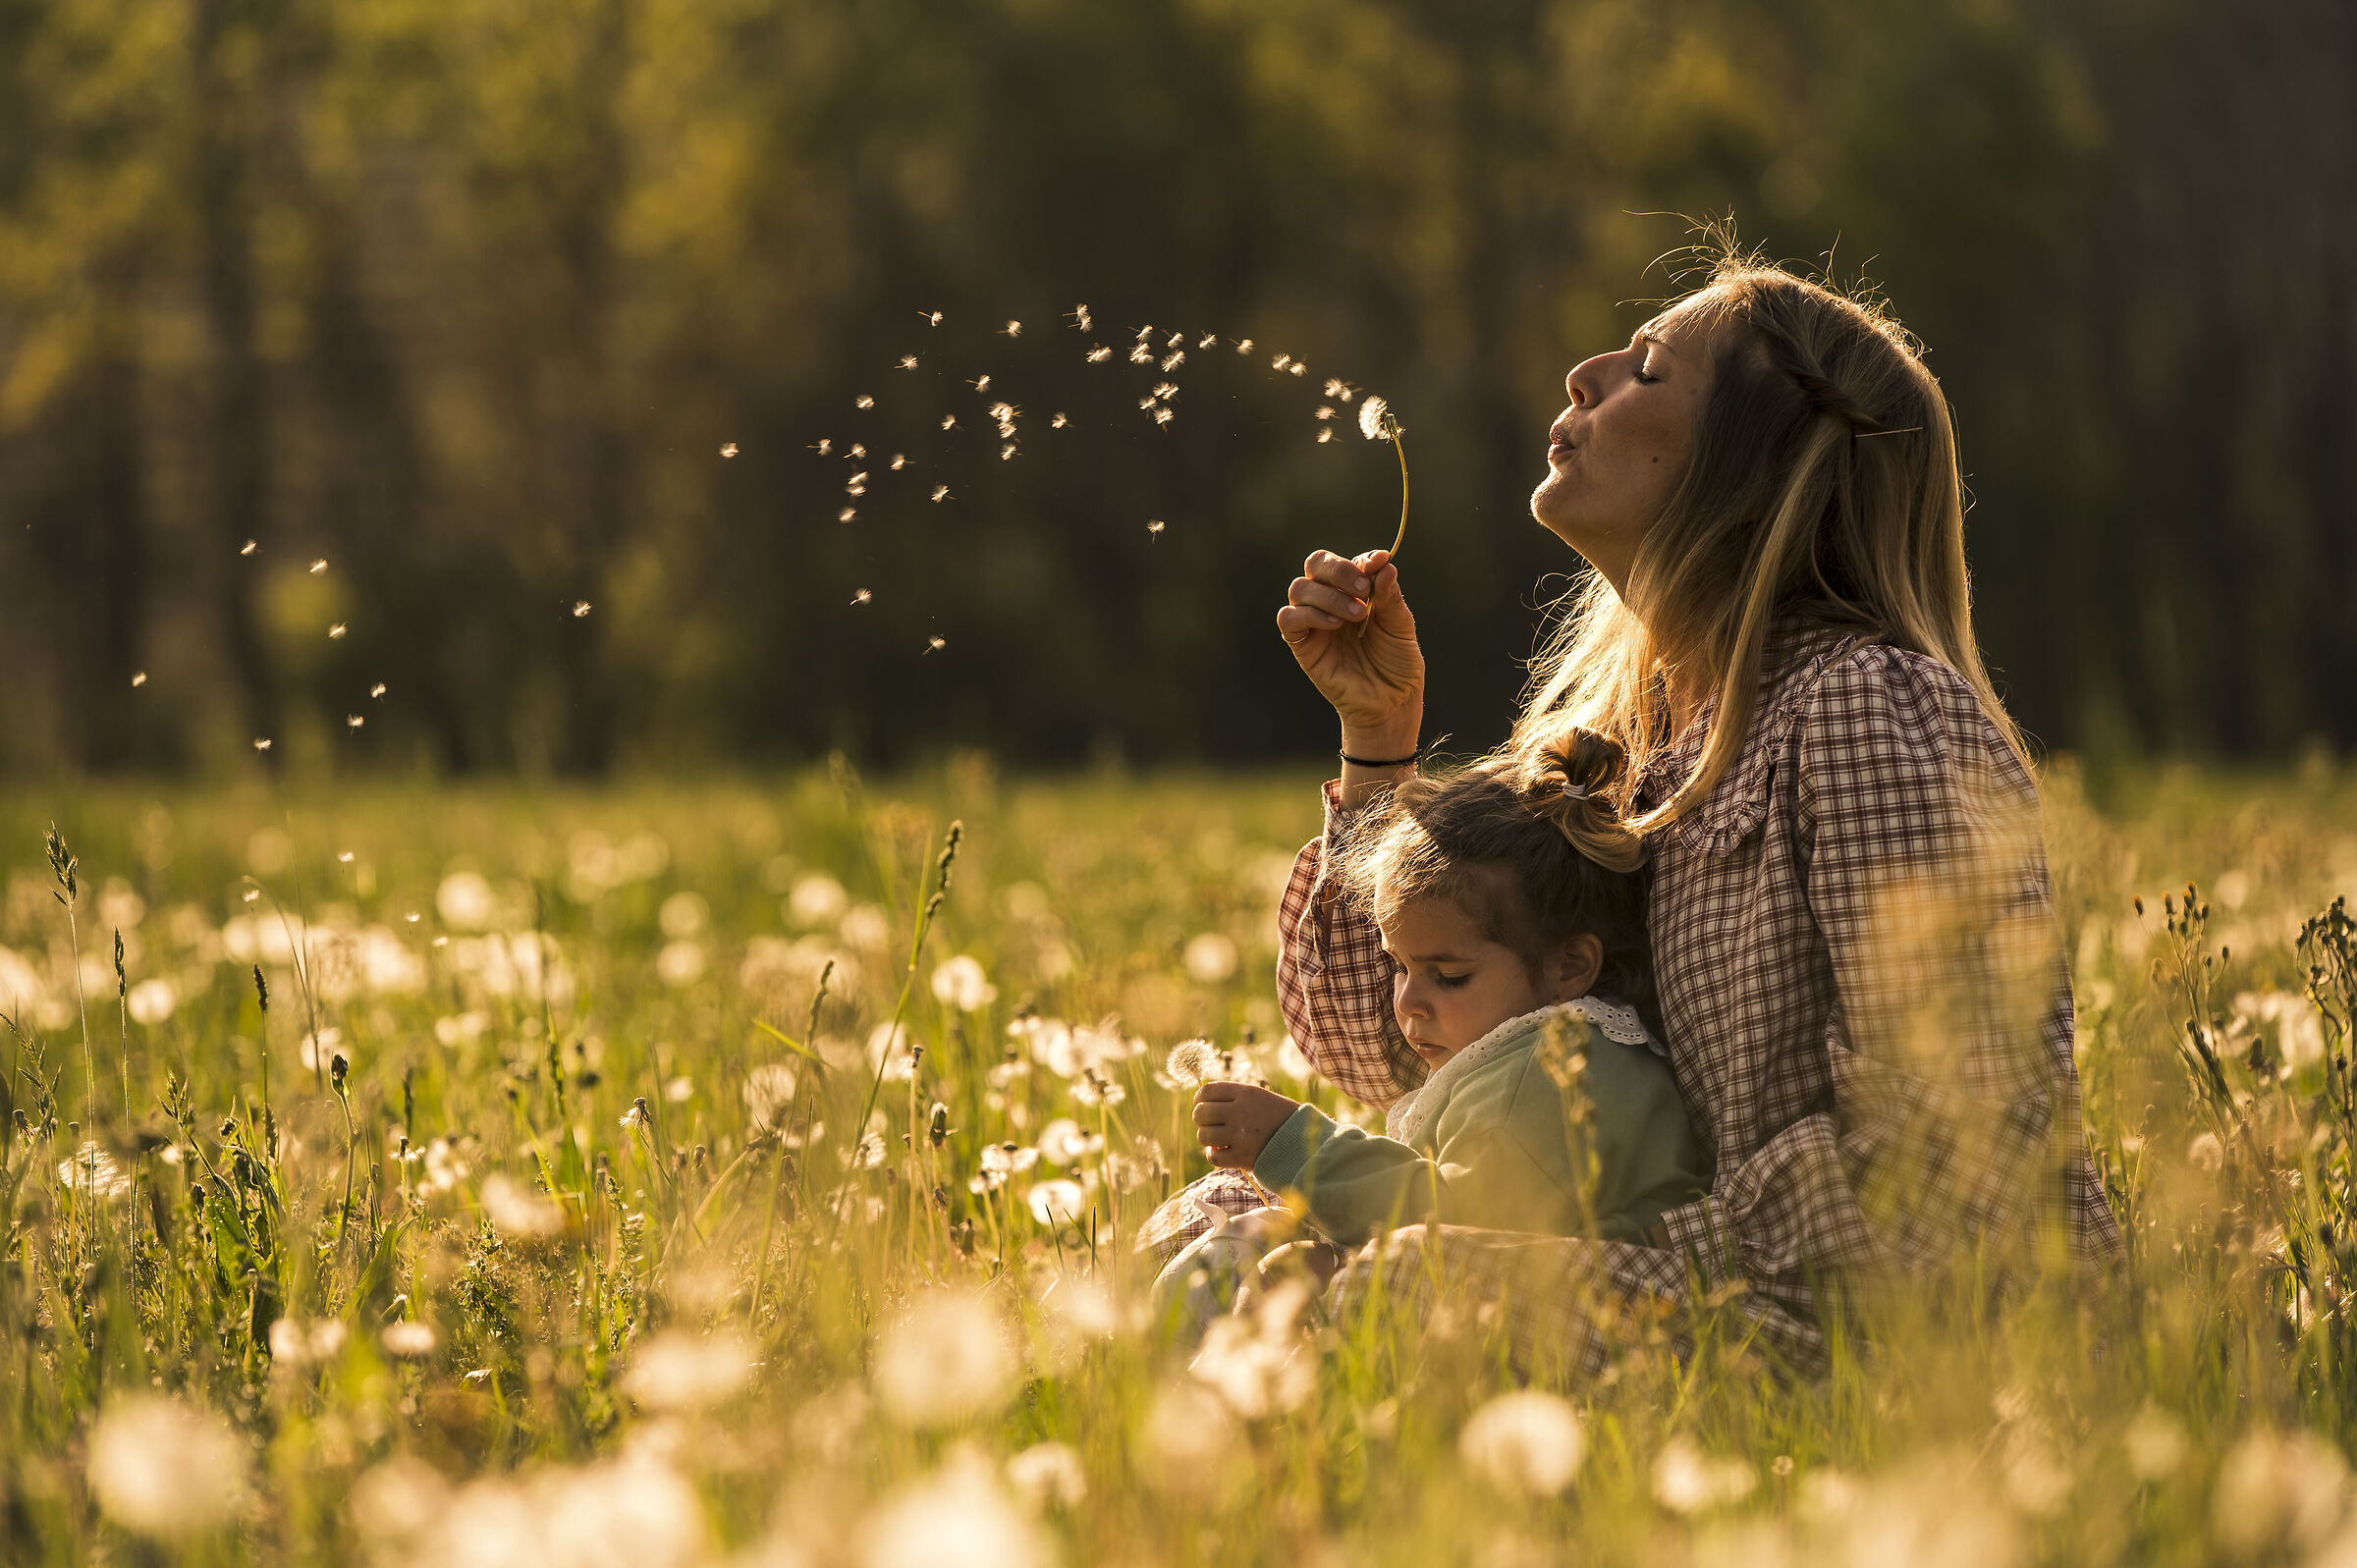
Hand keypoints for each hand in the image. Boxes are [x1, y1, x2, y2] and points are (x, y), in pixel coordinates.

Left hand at [1192, 1082, 1301, 1170]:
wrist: (1304, 1141)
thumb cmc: (1281, 1118)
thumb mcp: (1261, 1097)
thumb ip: (1234, 1098)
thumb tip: (1202, 1102)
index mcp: (1246, 1093)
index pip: (1206, 1091)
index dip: (1199, 1099)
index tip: (1203, 1105)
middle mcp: (1240, 1111)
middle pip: (1200, 1114)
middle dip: (1201, 1120)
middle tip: (1211, 1124)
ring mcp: (1240, 1135)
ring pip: (1203, 1136)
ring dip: (1208, 1139)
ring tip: (1219, 1140)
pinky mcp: (1243, 1157)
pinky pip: (1213, 1157)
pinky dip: (1214, 1156)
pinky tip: (1223, 1153)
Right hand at [1276, 549, 1424, 749]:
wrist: (1391, 703)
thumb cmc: (1397, 663)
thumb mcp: (1401, 626)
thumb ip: (1390, 596)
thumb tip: (1384, 565)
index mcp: (1354, 592)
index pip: (1347, 562)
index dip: (1361, 559)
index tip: (1381, 561)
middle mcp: (1330, 601)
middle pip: (1315, 564)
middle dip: (1338, 570)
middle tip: (1363, 589)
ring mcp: (1314, 622)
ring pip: (1300, 588)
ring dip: (1328, 595)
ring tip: (1356, 614)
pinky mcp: (1301, 645)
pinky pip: (1288, 619)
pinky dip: (1308, 614)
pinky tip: (1334, 625)